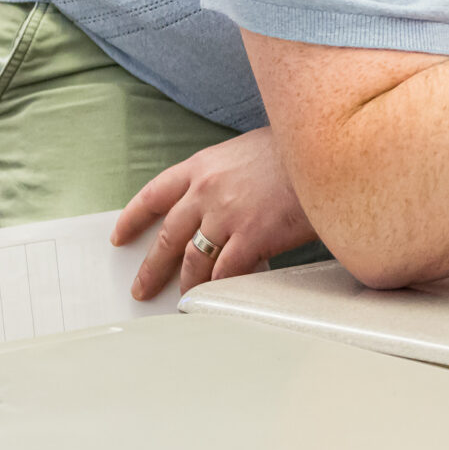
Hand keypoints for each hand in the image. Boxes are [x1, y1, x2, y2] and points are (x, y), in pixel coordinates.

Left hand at [113, 127, 316, 299]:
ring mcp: (227, 215)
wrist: (327, 153)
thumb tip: (219, 203)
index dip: (133, 218)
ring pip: (193, 260)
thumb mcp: (248, 151)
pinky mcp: (251, 236)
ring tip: (184, 299)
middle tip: (142, 288)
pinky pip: (225, 272)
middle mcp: (207, 190)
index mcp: (203, 166)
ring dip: (187, 284)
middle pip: (167, 237)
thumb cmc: (297, 150)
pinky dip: (219, 288)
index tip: (121, 236)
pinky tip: (217, 297)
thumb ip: (225, 175)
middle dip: (151, 267)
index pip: (154, 194)